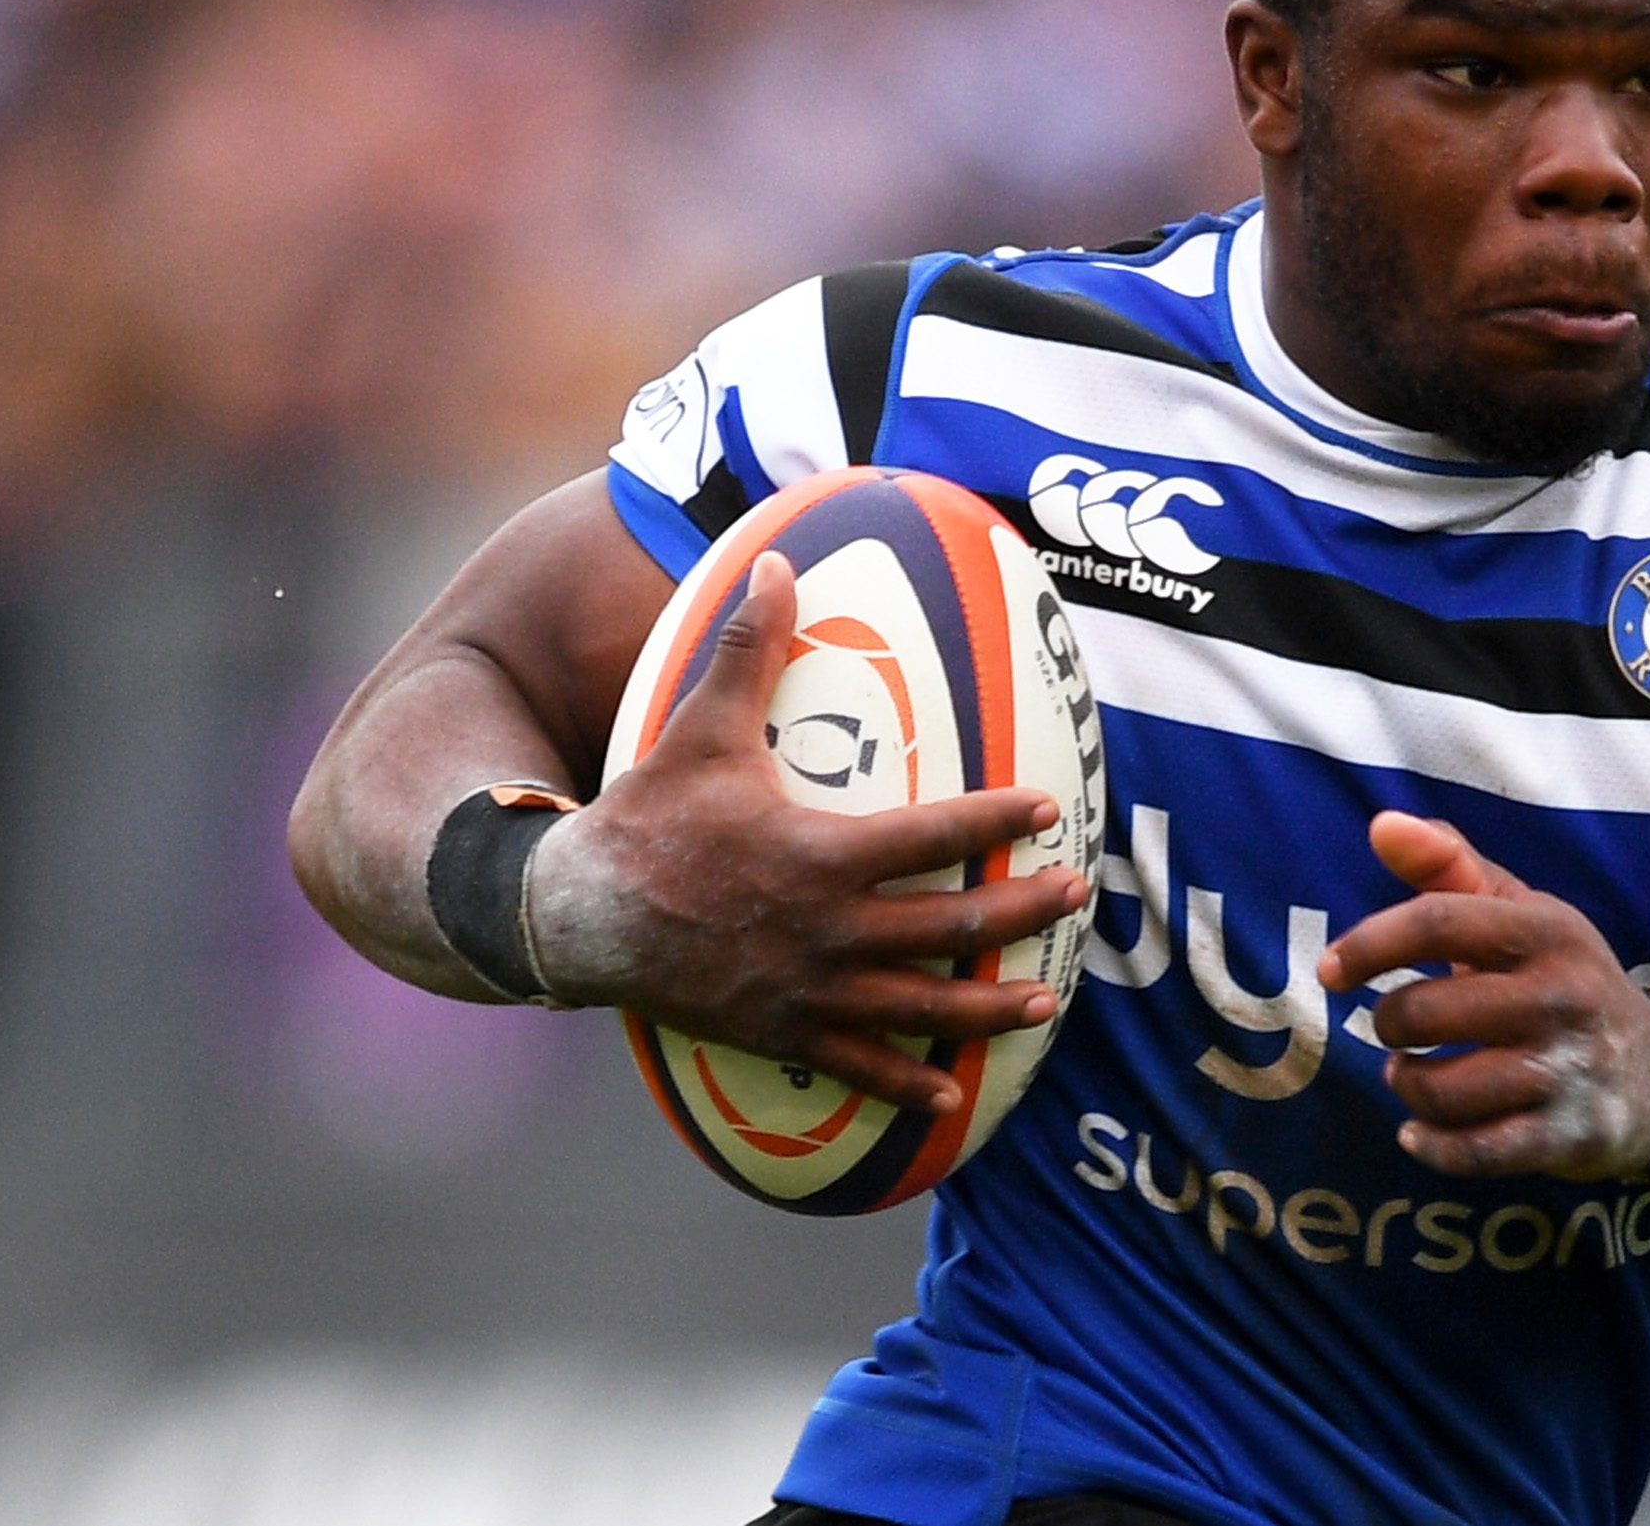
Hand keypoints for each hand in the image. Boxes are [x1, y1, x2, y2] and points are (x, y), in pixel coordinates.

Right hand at [527, 551, 1087, 1113]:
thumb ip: (750, 648)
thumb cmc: (648, 816)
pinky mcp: (780, 1030)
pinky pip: (856, 1065)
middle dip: (1019, 911)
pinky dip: (907, 1082)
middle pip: (946, 926)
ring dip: (987, 1006)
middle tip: (1073, 896)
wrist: (576, 914)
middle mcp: (824, 928)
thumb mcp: (699, 727)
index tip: (1050, 808)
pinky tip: (952, 1092)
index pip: (931, 834)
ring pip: (917, 1006)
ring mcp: (805, 989)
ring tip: (1046, 1001)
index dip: (994, 819)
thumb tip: (777, 559)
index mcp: (817, 852)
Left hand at [1318, 811, 1649, 1181]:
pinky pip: (1475, 1151)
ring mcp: (1567, 1071)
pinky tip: (1418, 1132)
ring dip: (1407, 1086)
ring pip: (1443, 1089)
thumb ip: (1449, 866)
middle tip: (1395, 1028)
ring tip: (1411, 1075)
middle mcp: (1561, 997)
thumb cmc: (1560, 980)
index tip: (1331, 970)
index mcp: (1546, 931)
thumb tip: (1382, 826)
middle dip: (1389, 1024)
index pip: (1437, 922)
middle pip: (1427, 1013)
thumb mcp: (1521, 912)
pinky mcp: (1567, 1136)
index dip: (1370, 943)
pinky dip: (1431, 1145)